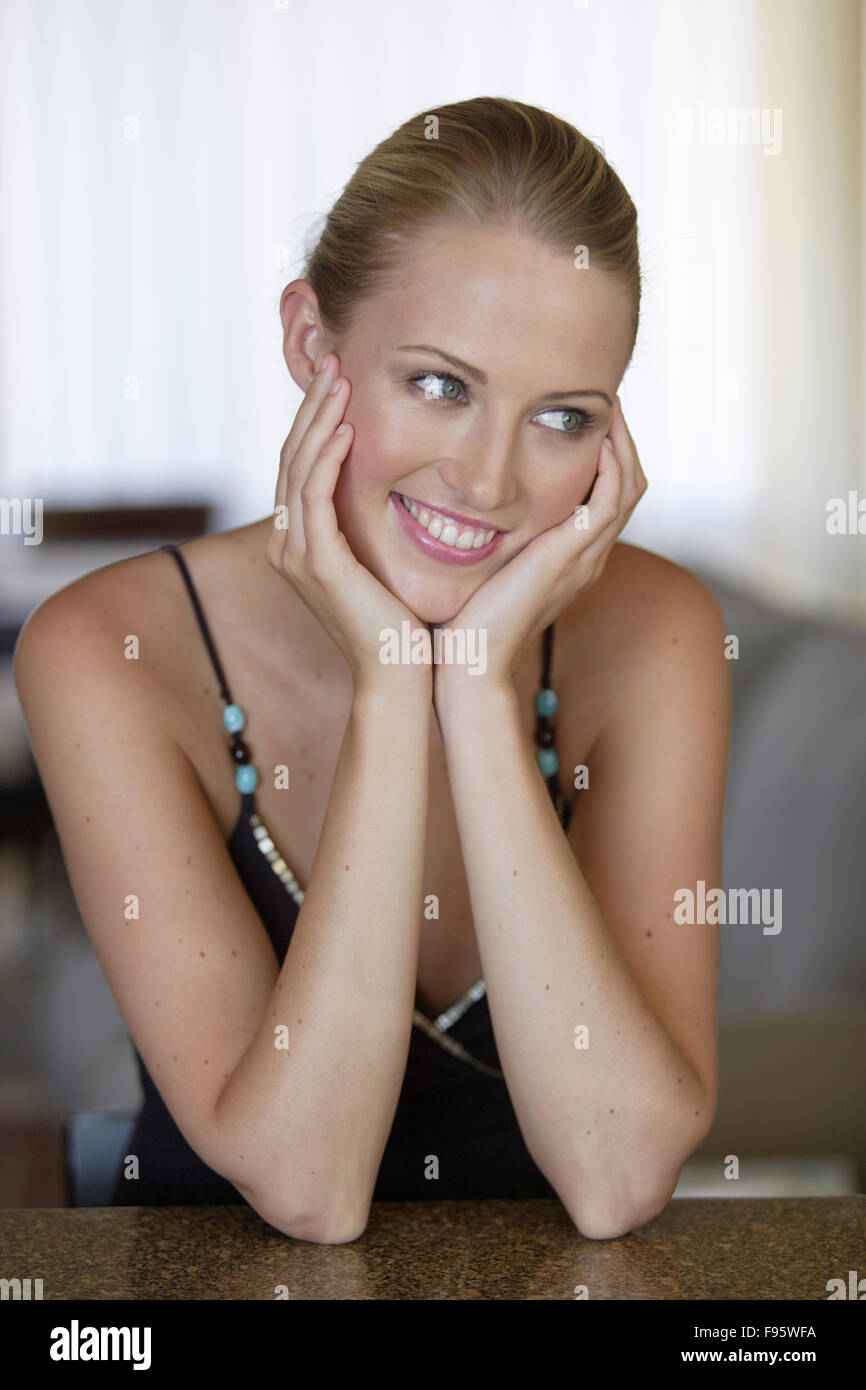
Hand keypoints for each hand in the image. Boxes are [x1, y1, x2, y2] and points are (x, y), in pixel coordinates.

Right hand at [267, 352, 431, 695]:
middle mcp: (287, 545)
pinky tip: (345, 428)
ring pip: (298, 469)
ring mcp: (297, 555)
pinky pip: (314, 497)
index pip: (299, 465)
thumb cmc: (400, 620)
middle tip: (331, 360)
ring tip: (338, 379)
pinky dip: (327, 458)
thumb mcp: (379, 560)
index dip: (313, 418)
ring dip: (318, 420)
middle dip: (311, 406)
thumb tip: (392, 485)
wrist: (400, 673)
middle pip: (291, 457)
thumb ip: (369, 524)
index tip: (337, 378)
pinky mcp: (318, 564)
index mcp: (298, 542)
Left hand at [433, 395, 646, 698]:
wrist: (467, 661)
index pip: (606, 494)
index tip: (579, 415)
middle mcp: (587, 556)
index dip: (604, 452)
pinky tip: (597, 438)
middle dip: (621, 437)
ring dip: (622, 441)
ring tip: (607, 404)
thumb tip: (461, 503)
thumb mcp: (484, 567)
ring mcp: (585, 558)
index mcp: (572, 558)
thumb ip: (489, 537)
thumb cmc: (464, 620)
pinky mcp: (570, 557)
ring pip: (628, 487)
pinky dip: (610, 466)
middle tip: (604, 397)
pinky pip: (608, 502)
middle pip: (628, 484)